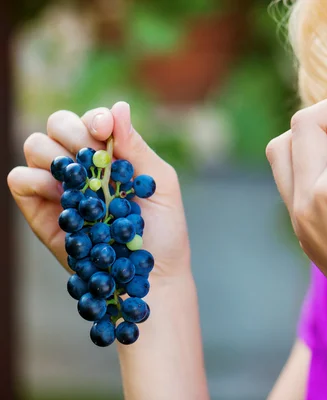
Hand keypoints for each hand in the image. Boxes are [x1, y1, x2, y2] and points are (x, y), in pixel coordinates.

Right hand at [8, 101, 191, 282]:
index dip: (95, 119)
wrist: (149, 276)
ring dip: (55, 156)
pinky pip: (19, 179)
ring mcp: (60, 186)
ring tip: (79, 182)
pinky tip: (61, 195)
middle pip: (58, 124)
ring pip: (36, 146)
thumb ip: (136, 147)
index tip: (103, 130)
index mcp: (114, 154)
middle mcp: (84, 165)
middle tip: (91, 158)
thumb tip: (117, 106)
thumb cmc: (164, 231)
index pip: (93, 120)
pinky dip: (34, 179)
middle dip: (72, 132)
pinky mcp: (40, 210)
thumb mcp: (160, 184)